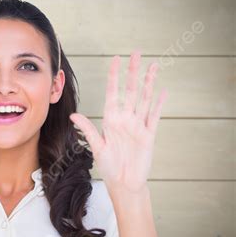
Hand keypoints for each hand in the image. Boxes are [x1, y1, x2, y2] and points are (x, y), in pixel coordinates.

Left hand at [69, 50, 167, 193]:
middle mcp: (125, 119)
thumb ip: (88, 129)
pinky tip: (163, 91)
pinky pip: (155, 116)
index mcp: (111, 119)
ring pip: (145, 99)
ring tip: (153, 66)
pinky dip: (159, 104)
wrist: (124, 183)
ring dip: (149, 83)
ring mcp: (138, 125)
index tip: (116, 59)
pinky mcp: (149, 135)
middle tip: (136, 53)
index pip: (114, 92)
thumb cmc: (109, 166)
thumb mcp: (97, 147)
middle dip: (133, 72)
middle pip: (131, 91)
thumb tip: (73, 115)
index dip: (115, 76)